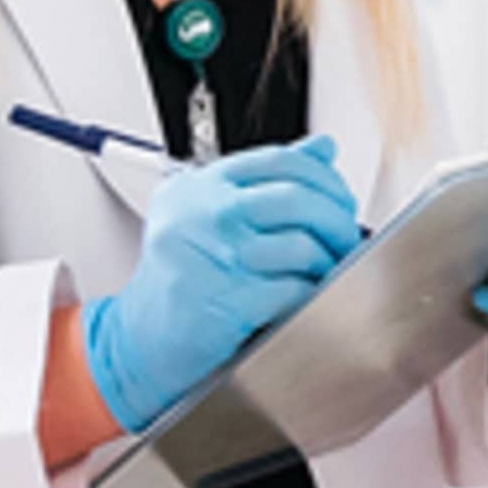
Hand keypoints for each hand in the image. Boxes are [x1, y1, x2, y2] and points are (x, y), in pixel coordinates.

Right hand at [81, 138, 362, 431]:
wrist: (141, 339)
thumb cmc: (179, 278)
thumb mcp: (208, 213)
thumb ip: (263, 180)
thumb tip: (322, 148)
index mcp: (199, 187)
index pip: (280, 161)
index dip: (324, 178)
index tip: (339, 197)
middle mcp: (203, 214)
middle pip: (298, 198)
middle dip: (337, 218)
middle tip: (346, 235)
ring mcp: (215, 257)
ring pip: (303, 245)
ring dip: (329, 260)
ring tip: (328, 268)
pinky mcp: (228, 301)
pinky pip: (295, 288)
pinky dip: (313, 291)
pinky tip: (309, 293)